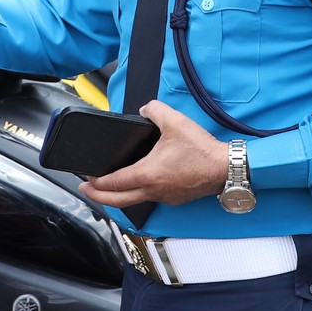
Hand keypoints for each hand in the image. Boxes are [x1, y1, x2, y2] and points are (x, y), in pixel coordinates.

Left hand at [82, 102, 229, 207]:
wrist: (225, 167)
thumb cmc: (203, 151)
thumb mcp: (174, 121)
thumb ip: (154, 110)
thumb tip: (145, 109)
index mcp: (148, 174)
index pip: (114, 183)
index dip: (97, 181)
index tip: (86, 177)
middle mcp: (154, 190)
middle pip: (118, 201)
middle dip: (98, 197)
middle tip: (86, 190)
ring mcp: (164, 197)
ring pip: (134, 201)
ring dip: (118, 196)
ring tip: (109, 188)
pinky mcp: (174, 198)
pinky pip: (150, 198)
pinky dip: (137, 194)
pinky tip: (138, 185)